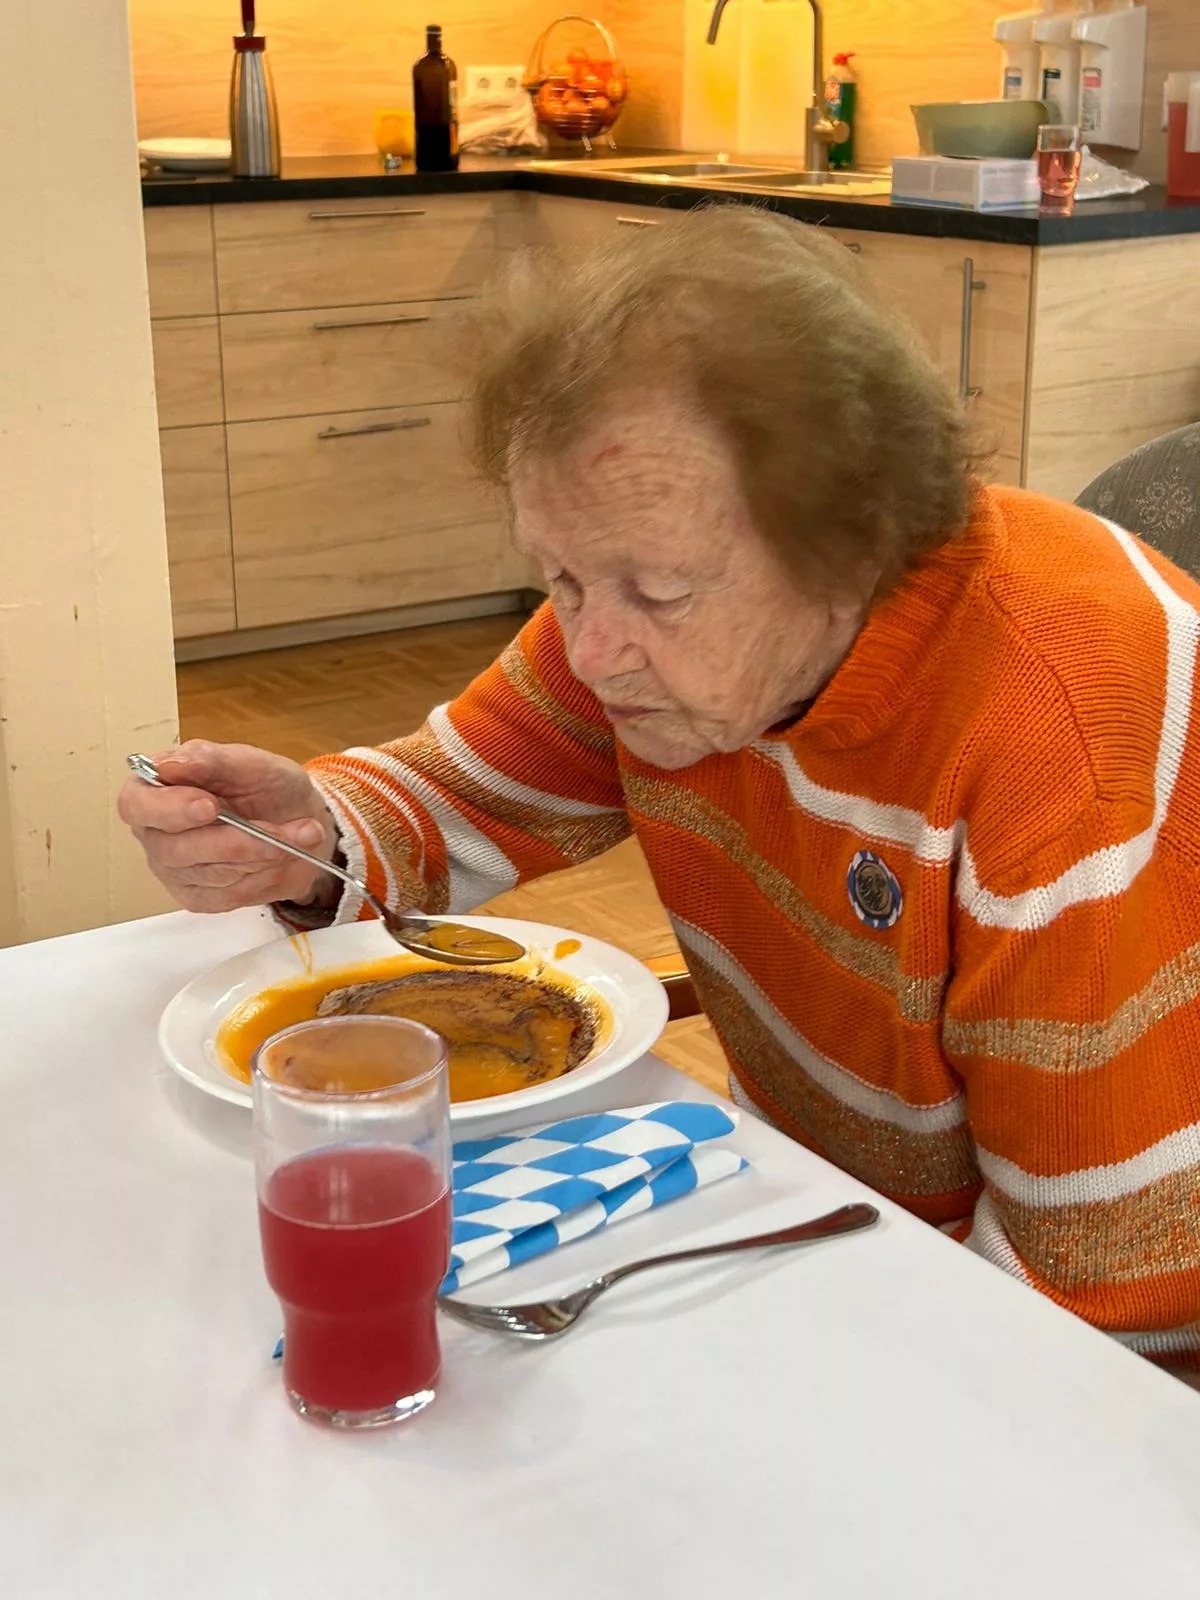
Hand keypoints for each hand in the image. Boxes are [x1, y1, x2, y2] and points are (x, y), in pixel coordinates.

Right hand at [117, 740, 338, 913]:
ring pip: (210, 873)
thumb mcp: (251, 762)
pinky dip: (264, 875)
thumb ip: (211, 760)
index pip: (136, 805)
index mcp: (155, 789)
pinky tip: (283, 856)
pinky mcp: (199, 897)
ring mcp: (174, 869)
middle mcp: (156, 833)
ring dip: (262, 854)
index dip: (169, 810)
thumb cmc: (267, 786)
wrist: (300, 820)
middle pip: (174, 849)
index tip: (209, 806)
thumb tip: (168, 764)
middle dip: (235, 840)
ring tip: (301, 834)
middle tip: (279, 832)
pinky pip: (228, 895)